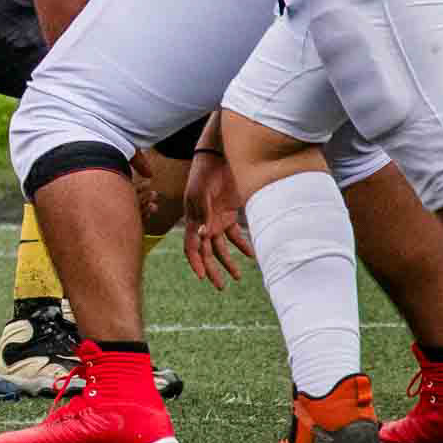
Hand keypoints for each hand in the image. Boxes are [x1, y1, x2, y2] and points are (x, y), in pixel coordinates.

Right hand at [183, 150, 254, 289]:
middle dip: (212, 269)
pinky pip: (235, 234)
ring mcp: (216, 218)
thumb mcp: (201, 192)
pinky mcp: (229, 212)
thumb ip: (202, 213)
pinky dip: (242, 245)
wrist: (220, 156)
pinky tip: (251, 255)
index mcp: (192, 218)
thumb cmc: (206, 172)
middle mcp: (203, 221)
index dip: (195, 262)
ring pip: (220, 246)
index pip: (191, 245)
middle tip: (220, 286)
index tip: (202, 277)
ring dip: (228, 261)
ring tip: (237, 276)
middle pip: (205, 251)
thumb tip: (202, 236)